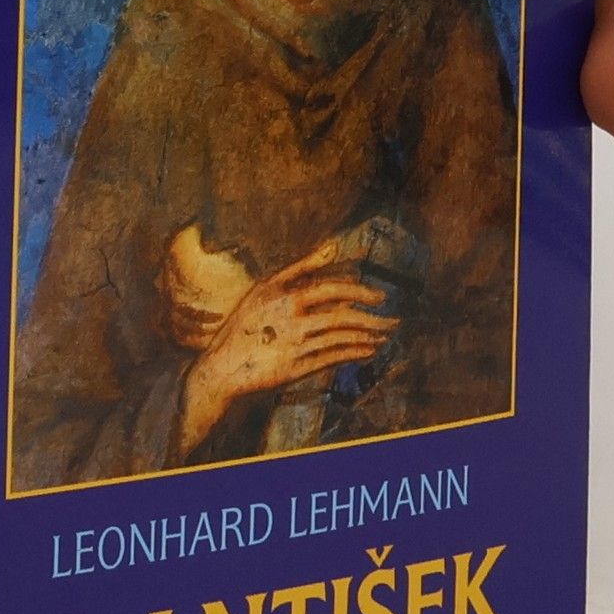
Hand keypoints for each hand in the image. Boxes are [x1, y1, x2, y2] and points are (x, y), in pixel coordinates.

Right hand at [179, 239, 395, 451]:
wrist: (221, 367)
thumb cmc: (246, 323)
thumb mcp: (266, 287)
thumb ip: (302, 266)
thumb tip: (334, 245)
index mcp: (283, 294)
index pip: (332, 288)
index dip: (360, 292)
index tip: (379, 297)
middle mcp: (290, 318)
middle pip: (342, 315)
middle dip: (373, 318)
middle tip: (392, 320)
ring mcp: (294, 344)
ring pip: (341, 338)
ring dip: (369, 337)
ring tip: (384, 336)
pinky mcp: (296, 369)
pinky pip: (334, 358)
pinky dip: (355, 353)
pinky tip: (369, 351)